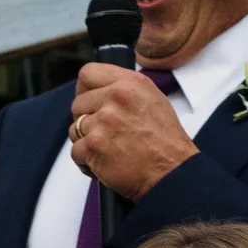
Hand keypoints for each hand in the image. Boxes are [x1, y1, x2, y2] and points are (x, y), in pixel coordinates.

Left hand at [70, 63, 197, 200]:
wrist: (172, 173)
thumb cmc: (166, 143)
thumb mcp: (153, 101)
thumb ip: (125, 90)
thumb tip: (100, 91)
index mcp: (130, 84)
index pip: (88, 73)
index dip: (84, 91)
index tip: (89, 103)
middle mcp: (116, 98)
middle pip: (78, 104)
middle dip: (87, 121)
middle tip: (104, 135)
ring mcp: (103, 122)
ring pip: (75, 129)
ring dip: (86, 143)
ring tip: (108, 151)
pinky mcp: (94, 146)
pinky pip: (75, 152)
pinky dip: (86, 163)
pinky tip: (104, 166)